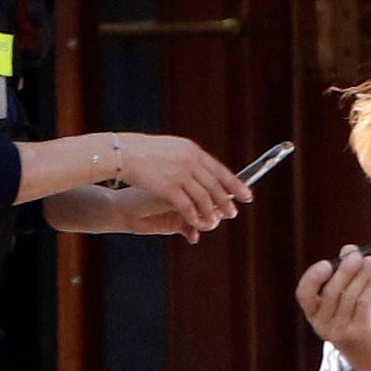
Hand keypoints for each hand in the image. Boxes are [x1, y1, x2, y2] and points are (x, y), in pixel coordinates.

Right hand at [103, 132, 247, 235]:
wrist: (124, 153)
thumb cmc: (144, 152)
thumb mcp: (172, 148)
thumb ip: (188, 158)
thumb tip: (202, 168)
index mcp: (192, 150)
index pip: (219, 169)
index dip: (234, 184)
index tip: (246, 193)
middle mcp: (189, 161)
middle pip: (215, 185)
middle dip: (226, 201)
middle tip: (233, 212)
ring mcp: (180, 174)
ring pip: (203, 197)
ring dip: (211, 211)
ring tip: (216, 221)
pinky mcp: (168, 187)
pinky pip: (186, 205)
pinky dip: (193, 216)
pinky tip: (196, 223)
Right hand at [292, 248, 370, 370]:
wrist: (369, 355)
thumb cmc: (354, 319)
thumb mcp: (345, 297)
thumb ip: (344, 272)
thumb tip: (349, 250)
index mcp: (313, 313)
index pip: (304, 294)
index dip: (313, 277)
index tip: (328, 263)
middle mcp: (321, 324)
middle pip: (331, 292)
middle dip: (346, 270)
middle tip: (358, 256)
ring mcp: (339, 331)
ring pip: (350, 295)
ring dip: (362, 275)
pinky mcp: (357, 333)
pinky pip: (364, 303)